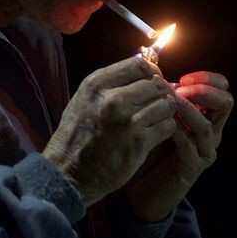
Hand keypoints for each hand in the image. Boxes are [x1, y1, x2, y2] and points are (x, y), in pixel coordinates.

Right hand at [43, 56, 177, 207]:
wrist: (69, 173)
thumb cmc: (77, 135)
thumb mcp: (84, 99)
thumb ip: (111, 83)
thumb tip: (144, 70)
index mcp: (97, 85)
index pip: (139, 64)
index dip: (152, 71)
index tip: (153, 80)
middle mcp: (112, 100)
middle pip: (155, 84)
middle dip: (160, 92)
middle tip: (156, 102)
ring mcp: (127, 121)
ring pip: (165, 104)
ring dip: (164, 111)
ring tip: (155, 118)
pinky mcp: (139, 142)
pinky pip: (167, 126)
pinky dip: (165, 128)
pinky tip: (154, 133)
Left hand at [123, 71, 233, 222]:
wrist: (140, 187)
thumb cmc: (148, 147)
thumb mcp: (156, 115)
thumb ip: (162, 96)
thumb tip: (155, 69)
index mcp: (205, 115)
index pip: (222, 89)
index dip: (208, 79)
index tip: (185, 76)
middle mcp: (210, 131)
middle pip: (226, 103)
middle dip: (204, 92)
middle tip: (182, 89)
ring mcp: (203, 150)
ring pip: (206, 125)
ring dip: (188, 110)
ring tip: (169, 102)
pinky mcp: (192, 167)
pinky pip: (190, 146)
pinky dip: (178, 132)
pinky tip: (163, 125)